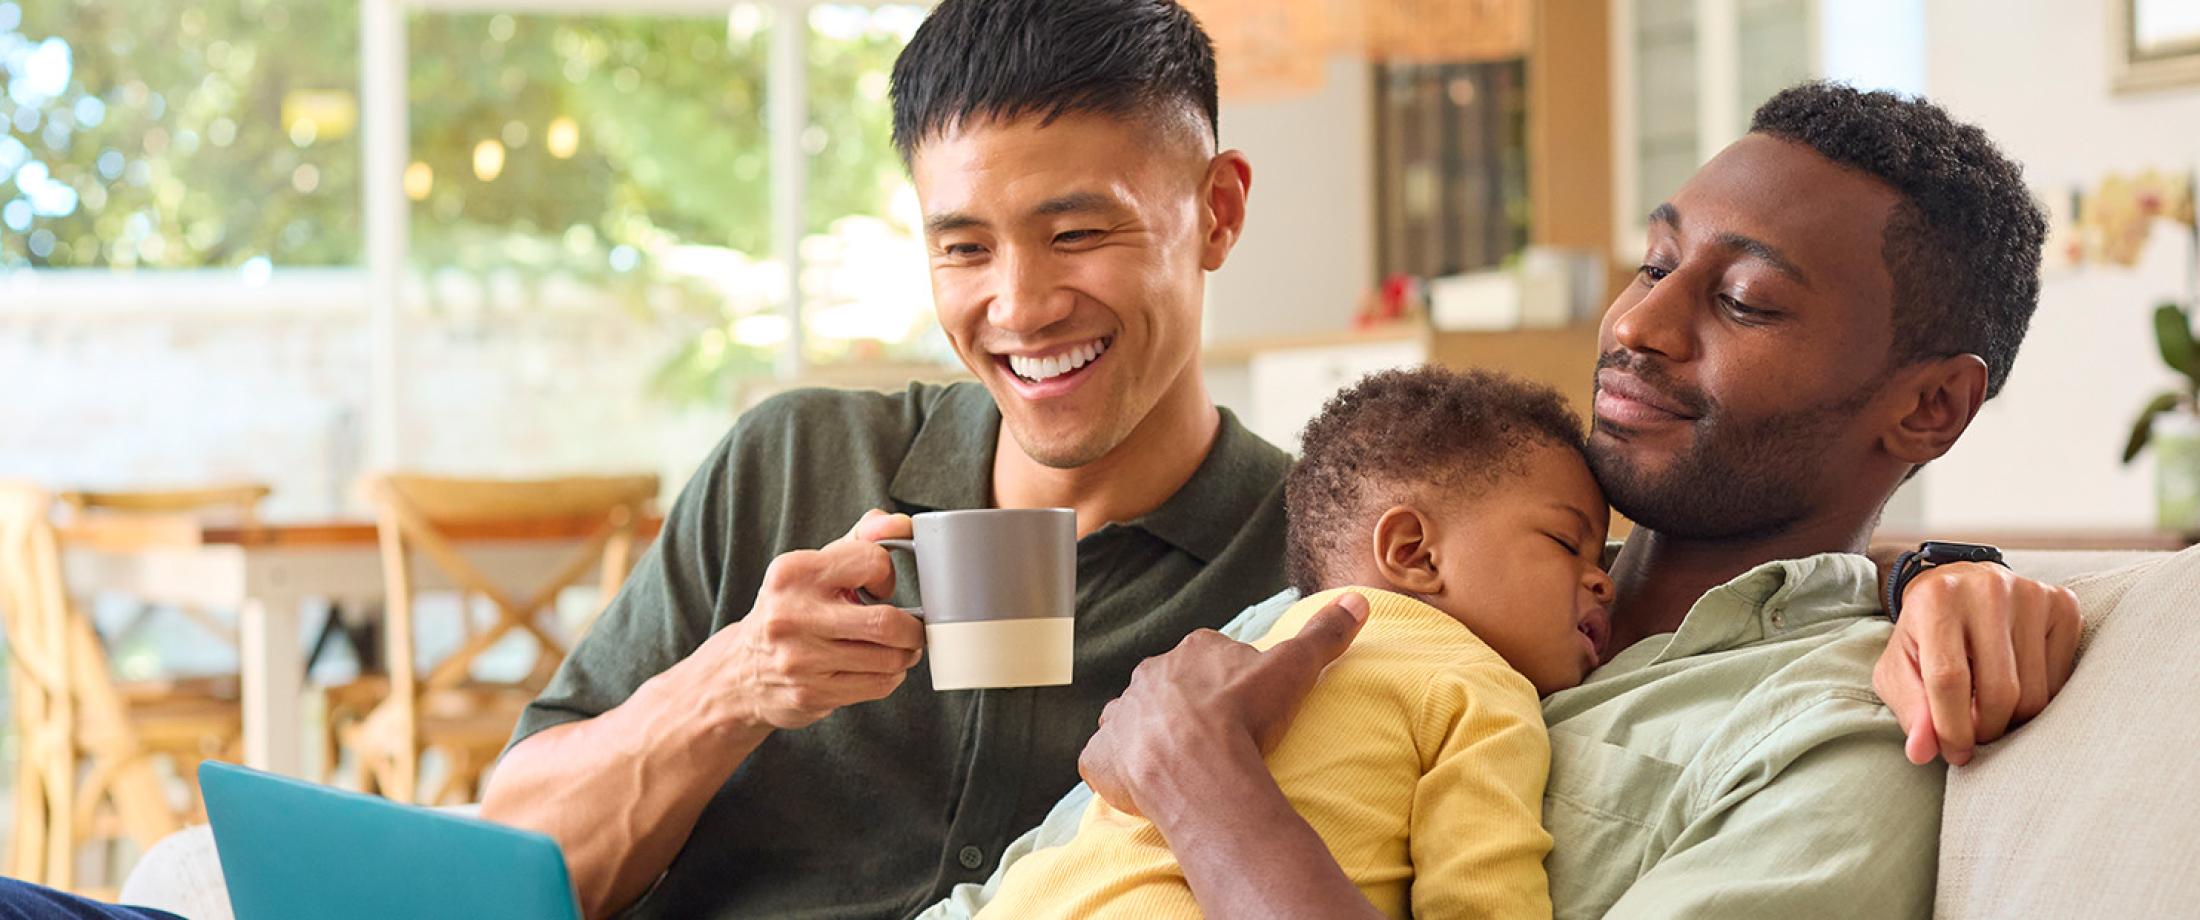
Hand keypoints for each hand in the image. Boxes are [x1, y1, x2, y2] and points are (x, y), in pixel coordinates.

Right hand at [696, 510, 926, 730]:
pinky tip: (879, 668)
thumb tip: (901, 524)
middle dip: (912, 628)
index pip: (872, 562)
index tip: (881, 587)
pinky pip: (877, 685)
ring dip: (905, 654)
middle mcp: (792, 614)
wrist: (741, 671)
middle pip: (886, 622)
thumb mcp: (814, 567)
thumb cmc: (790, 610)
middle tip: (911, 627)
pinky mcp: (810, 693)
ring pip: (888, 659)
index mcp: (793, 572)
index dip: (887, 575)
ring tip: (898, 648)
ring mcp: (800, 659)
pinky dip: (891, 676)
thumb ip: (861, 539)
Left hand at [1078, 593, 1368, 817]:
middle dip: (1185, 709)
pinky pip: (1104, 761)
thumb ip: (1323, 635)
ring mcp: (1120, 716)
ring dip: (1148, 736)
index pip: (1208, 658)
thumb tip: (1358, 601)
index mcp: (1191, 652)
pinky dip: (1117, 771)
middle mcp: (1148, 676)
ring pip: (1133, 721)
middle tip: (1214, 740)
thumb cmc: (1246, 716)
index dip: (1227, 683)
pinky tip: (1141, 786)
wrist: (1199, 767)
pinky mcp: (1099, 757)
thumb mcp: (1294, 669)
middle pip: (1168, 689)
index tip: (1243, 707)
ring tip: (1179, 764)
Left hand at [1872, 562, 2080, 765]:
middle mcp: (1987, 590)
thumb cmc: (1925, 634)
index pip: (1949, 680)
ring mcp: (2031, 594)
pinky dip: (2041, 698)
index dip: (1952, 728)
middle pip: (1999, 691)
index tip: (1955, 754)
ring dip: (2014, 719)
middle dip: (1987, 729)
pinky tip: (2018, 684)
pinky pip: (2062, 679)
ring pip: (2036, 692)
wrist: (1960, 585)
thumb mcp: (1900, 667)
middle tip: (1975, 735)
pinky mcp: (2064, 605)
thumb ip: (1909, 709)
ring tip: (1991, 710)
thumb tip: (1922, 752)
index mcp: (1936, 601)